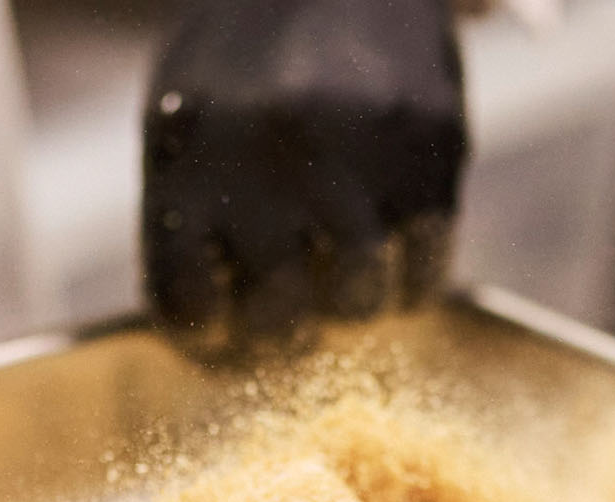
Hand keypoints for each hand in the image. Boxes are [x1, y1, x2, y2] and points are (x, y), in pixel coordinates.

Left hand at [142, 0, 467, 358]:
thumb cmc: (247, 51)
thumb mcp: (185, 113)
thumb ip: (188, 209)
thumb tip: (211, 320)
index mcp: (188, 150)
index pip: (185, 303)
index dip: (205, 338)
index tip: (222, 336)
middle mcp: (267, 156)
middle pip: (277, 317)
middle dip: (283, 332)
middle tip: (292, 318)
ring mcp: (355, 152)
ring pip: (359, 302)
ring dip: (352, 304)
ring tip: (344, 278)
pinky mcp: (429, 147)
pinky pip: (426, 266)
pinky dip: (410, 280)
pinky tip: (393, 253)